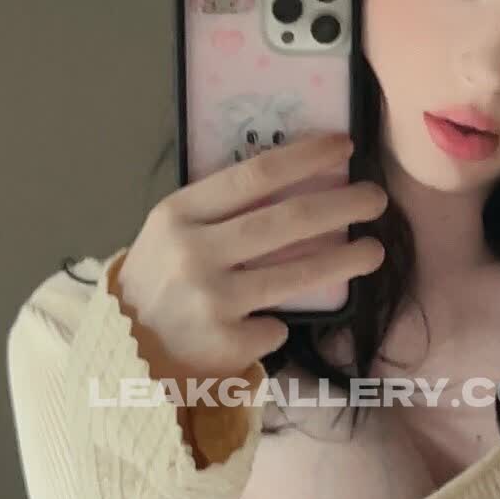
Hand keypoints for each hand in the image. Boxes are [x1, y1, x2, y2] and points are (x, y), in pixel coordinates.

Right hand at [113, 131, 387, 379]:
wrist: (122, 351)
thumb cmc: (157, 282)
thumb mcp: (171, 233)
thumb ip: (219, 211)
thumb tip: (297, 184)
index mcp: (179, 214)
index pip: (255, 175)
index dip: (307, 157)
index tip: (345, 146)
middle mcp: (194, 252)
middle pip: (286, 221)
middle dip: (342, 206)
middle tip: (377, 198)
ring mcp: (211, 300)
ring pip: (296, 276)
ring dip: (345, 260)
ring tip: (374, 250)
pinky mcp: (225, 343)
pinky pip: (275, 326)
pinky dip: (280, 323)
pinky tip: (271, 323)